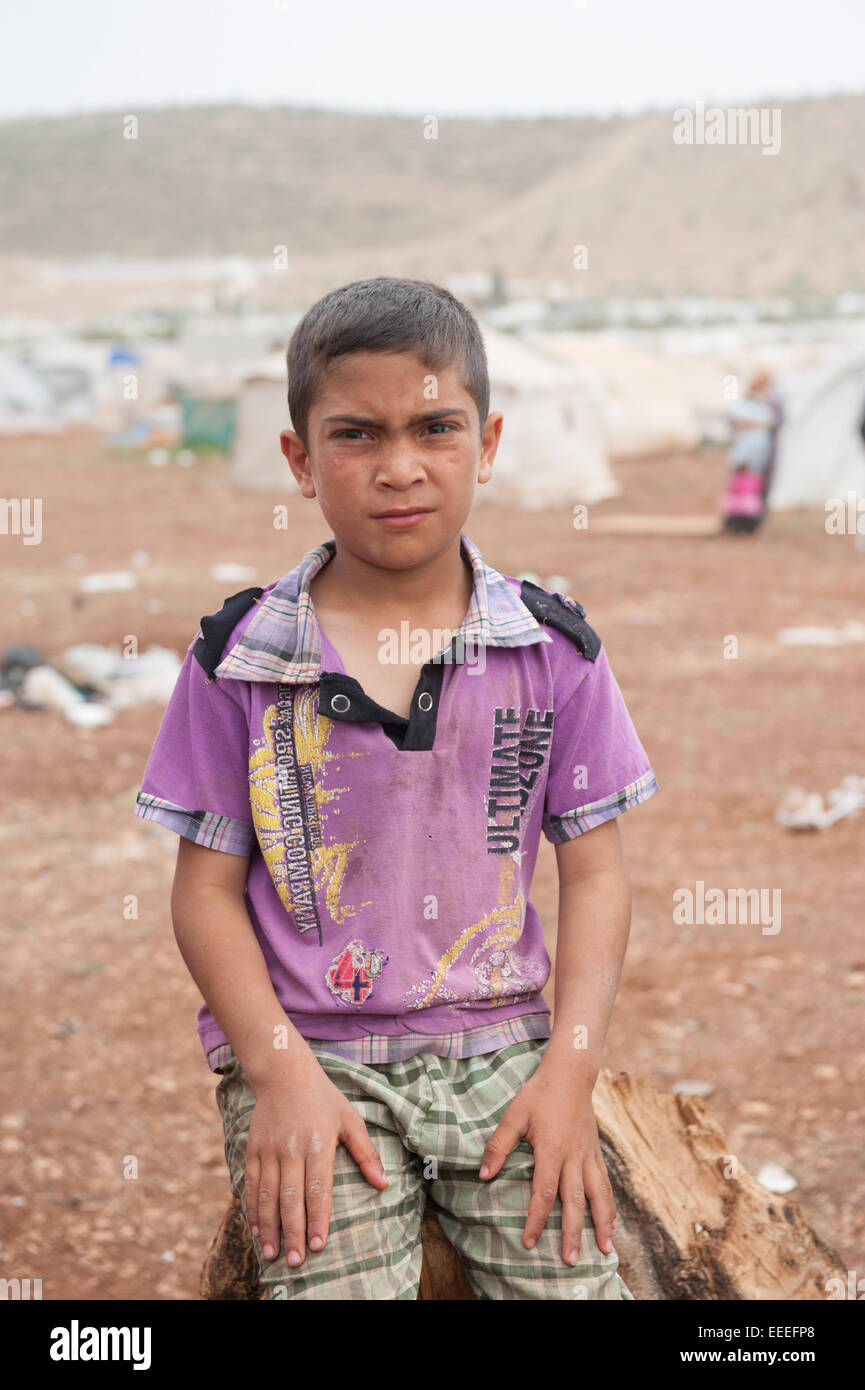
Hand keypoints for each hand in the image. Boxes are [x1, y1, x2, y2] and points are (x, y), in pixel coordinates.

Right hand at [244, 1054, 387, 1267]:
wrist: (284, 1072)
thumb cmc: (323, 1098)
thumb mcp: (350, 1119)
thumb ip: (366, 1153)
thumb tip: (384, 1184)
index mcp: (318, 1144)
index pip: (318, 1189)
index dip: (317, 1218)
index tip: (318, 1245)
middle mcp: (291, 1150)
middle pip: (291, 1198)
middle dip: (293, 1232)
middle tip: (295, 1261)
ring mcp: (269, 1150)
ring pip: (267, 1196)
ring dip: (269, 1227)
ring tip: (272, 1254)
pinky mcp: (254, 1149)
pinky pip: (251, 1184)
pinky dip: (252, 1209)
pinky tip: (256, 1230)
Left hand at [477, 1059, 615, 1266]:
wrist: (570, 1074)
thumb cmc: (539, 1094)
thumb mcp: (514, 1115)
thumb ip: (499, 1145)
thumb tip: (484, 1175)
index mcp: (553, 1149)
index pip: (544, 1191)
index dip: (537, 1218)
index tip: (530, 1241)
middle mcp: (574, 1157)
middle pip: (575, 1201)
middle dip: (573, 1232)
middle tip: (570, 1261)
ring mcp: (588, 1155)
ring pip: (598, 1194)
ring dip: (601, 1223)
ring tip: (605, 1249)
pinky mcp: (595, 1152)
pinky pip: (605, 1182)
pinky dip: (609, 1204)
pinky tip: (612, 1222)